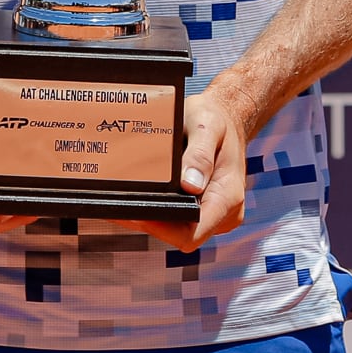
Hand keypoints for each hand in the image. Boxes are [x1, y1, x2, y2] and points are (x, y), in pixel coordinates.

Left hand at [132, 82, 254, 251]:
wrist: (228, 118)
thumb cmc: (218, 120)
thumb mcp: (208, 127)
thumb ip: (200, 155)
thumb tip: (190, 185)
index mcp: (227, 197)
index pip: (192, 234)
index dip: (161, 228)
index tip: (137, 210)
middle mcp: (224, 212)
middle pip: (179, 234)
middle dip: (152, 220)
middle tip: (123, 199)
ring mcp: (215, 214)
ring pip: (177, 228)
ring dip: (155, 215)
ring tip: (131, 194)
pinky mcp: (204, 209)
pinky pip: (180, 218)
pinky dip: (162, 208)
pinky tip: (147, 193)